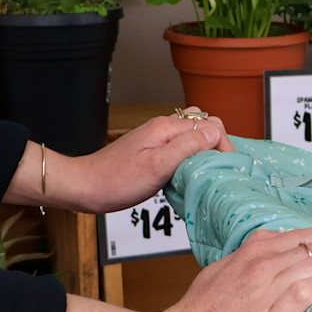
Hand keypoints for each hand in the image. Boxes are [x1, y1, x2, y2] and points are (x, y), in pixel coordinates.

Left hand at [6, 112, 234, 212]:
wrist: (87, 187)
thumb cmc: (118, 180)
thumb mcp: (159, 166)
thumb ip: (189, 146)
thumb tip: (216, 133)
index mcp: (167, 127)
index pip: (211, 124)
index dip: (223, 145)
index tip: (224, 167)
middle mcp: (164, 127)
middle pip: (204, 125)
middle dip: (217, 144)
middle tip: (217, 170)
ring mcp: (157, 137)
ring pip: (193, 135)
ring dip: (205, 149)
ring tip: (205, 170)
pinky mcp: (152, 149)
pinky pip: (181, 145)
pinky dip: (191, 155)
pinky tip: (188, 172)